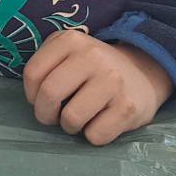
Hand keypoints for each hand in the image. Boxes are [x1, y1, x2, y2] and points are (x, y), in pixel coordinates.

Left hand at [22, 30, 173, 145]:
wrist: (144, 72)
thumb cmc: (94, 67)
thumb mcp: (69, 51)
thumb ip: (46, 62)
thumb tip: (34, 95)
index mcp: (72, 40)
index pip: (33, 73)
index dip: (31, 94)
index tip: (41, 99)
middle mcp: (93, 56)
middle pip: (49, 95)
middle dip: (45, 114)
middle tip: (54, 116)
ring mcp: (112, 82)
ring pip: (71, 118)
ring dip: (69, 126)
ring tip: (79, 118)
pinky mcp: (128, 108)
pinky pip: (95, 135)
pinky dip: (92, 135)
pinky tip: (100, 122)